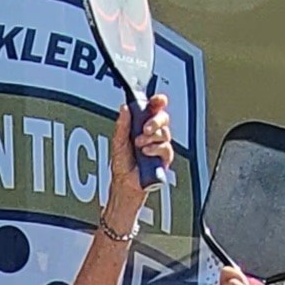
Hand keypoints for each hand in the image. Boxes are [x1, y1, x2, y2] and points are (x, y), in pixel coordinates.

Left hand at [107, 92, 173, 213]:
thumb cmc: (122, 164)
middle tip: (145, 128)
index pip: (154, 109)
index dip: (158, 102)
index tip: (159, 100)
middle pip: (163, 118)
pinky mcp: (165, 158)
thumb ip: (122, 125)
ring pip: (165, 133)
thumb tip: (124, 108)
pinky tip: (146, 153)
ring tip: (140, 146)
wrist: (125, 184)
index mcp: (142, 126)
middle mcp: (153, 134)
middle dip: (155, 121)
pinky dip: (155, 148)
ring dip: (152, 137)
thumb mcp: (118, 142)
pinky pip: (166, 148)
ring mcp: (160, 145)